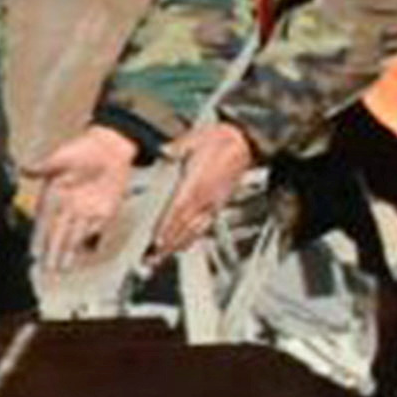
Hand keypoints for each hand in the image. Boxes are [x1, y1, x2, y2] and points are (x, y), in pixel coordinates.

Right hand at [31, 126, 138, 273]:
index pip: (44, 221)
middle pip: (57, 234)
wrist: (110, 148)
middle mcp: (67, 207)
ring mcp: (84, 211)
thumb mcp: (61, 156)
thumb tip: (24, 168)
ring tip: (60, 270)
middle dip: (51, 253)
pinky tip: (80, 256)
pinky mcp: (102, 212)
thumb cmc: (83, 149)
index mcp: (53, 195)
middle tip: (45, 270)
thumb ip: (44, 166)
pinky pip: (92, 232)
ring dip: (67, 254)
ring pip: (73, 237)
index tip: (34, 252)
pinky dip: (86, 245)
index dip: (38, 237)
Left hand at [145, 121, 257, 263]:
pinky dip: (192, 238)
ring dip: (178, 244)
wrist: (244, 143)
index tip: (157, 240)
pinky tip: (183, 246)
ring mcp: (213, 203)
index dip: (168, 226)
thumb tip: (164, 151)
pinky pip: (204, 226)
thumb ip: (178, 147)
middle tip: (152, 258)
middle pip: (184, 225)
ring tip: (162, 258)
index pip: (179, 208)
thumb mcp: (195, 137)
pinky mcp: (218, 205)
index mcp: (199, 182)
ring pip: (194, 229)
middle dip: (168, 243)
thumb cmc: (218, 139)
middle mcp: (206, 197)